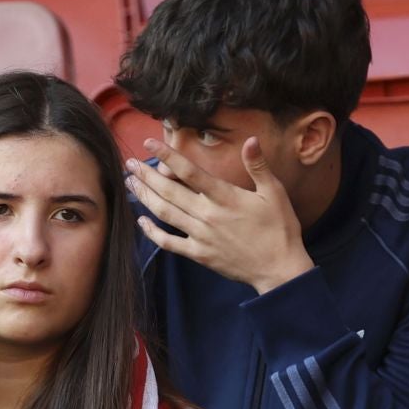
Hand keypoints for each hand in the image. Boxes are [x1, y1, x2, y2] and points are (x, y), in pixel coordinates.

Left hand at [126, 136, 313, 294]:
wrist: (279, 269)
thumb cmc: (279, 229)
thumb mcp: (274, 193)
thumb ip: (258, 166)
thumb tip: (251, 140)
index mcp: (224, 197)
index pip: (189, 171)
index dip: (167, 155)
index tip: (149, 143)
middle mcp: (207, 215)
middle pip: (168, 191)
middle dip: (146, 175)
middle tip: (129, 163)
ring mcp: (200, 236)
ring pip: (164, 213)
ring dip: (145, 197)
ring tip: (131, 183)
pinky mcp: (199, 254)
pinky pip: (169, 243)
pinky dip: (152, 232)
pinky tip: (141, 221)